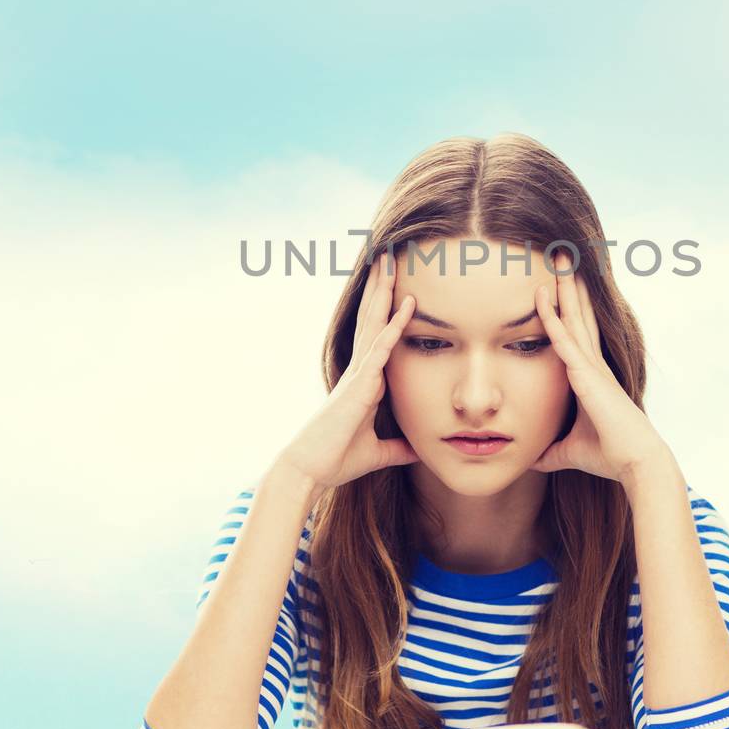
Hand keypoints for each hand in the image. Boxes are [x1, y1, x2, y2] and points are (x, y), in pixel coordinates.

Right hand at [275, 250, 420, 491]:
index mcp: (365, 381)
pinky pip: (380, 350)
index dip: (386, 309)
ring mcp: (358, 375)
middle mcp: (361, 371)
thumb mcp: (377, 452)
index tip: (395, 283)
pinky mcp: (359, 386)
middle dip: (380, 288)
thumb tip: (420, 449)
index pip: (378, 336)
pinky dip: (394, 327)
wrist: (309, 472)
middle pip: (372, 319)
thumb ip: (398, 448)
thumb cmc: (336, 460)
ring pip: (374, 324)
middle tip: (388, 256)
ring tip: (389, 262)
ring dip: (383, 292)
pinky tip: (407, 305)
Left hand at [530, 249, 671, 482]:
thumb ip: (551, 450)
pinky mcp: (587, 376)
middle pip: (579, 314)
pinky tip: (541, 296)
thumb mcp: (570, 450)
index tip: (560, 282)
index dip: (569, 306)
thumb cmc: (610, 455)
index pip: (577, 332)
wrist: (636, 463)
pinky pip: (564, 340)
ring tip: (558, 256)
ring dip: (564, 287)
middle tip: (561, 254)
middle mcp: (593, 363)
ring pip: (574, 317)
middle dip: (569, 284)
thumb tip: (532, 459)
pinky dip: (551, 317)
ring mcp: (592, 366)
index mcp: (591, 375)